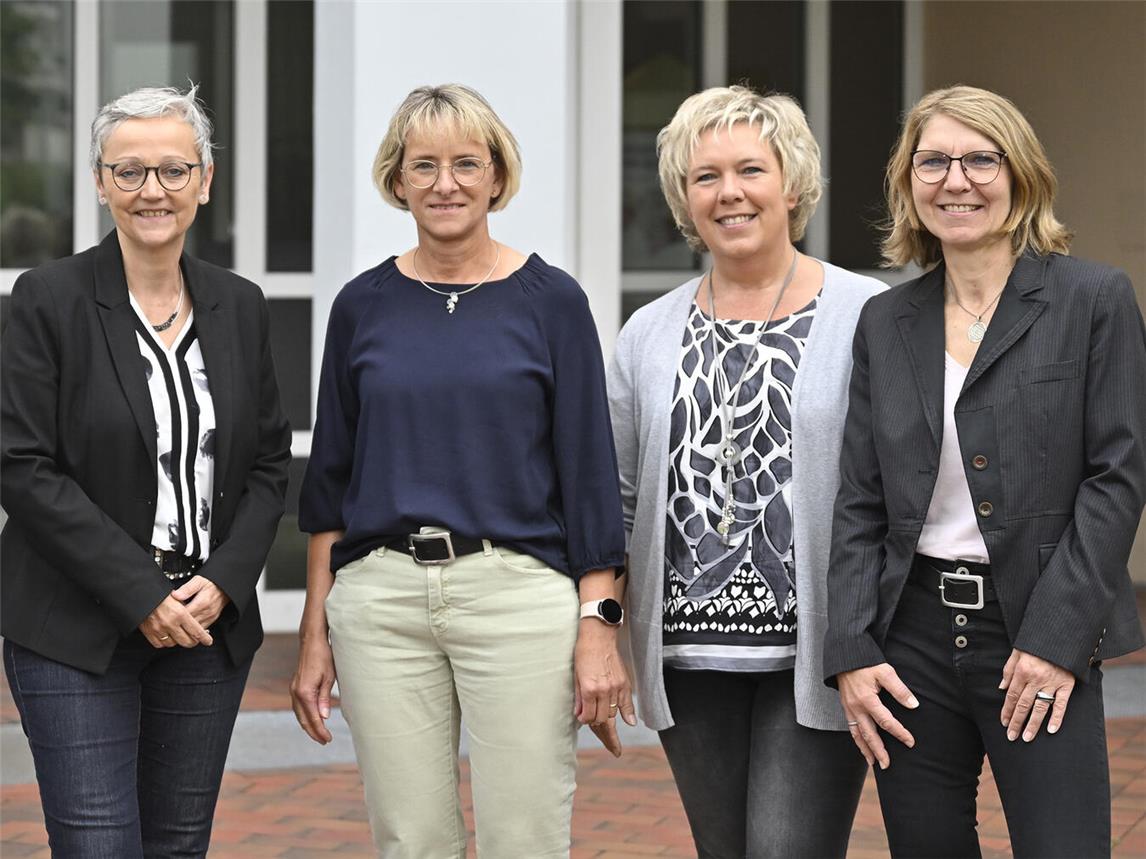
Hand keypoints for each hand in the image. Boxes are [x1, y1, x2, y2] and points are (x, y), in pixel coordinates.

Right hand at [139, 594, 213, 648]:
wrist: (141, 593)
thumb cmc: (160, 592)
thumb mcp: (178, 597)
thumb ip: (186, 609)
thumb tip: (194, 619)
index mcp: (180, 614)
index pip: (196, 631)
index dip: (204, 638)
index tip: (208, 641)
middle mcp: (170, 623)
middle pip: (186, 641)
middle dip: (193, 642)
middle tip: (195, 640)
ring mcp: (159, 629)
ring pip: (173, 644)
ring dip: (178, 641)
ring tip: (181, 636)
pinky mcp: (149, 632)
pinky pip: (159, 644)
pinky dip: (164, 642)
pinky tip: (168, 637)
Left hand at [171, 575, 229, 628]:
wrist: (225, 587)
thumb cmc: (211, 583)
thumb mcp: (198, 581)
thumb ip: (187, 588)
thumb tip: (175, 595)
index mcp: (202, 602)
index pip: (185, 614)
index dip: (174, 615)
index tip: (167, 614)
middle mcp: (206, 612)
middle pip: (189, 624)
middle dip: (177, 625)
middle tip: (168, 623)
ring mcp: (209, 617)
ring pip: (194, 630)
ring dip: (184, 630)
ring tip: (174, 628)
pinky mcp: (211, 620)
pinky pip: (200, 630)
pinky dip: (192, 631)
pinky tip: (185, 628)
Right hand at [290, 634, 336, 743]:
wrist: (312, 641)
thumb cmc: (324, 656)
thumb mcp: (329, 678)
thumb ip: (325, 698)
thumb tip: (324, 717)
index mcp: (305, 693)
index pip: (313, 718)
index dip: (320, 731)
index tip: (328, 739)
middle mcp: (296, 693)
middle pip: (304, 720)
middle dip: (314, 732)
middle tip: (325, 741)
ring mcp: (293, 690)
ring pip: (299, 715)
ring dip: (308, 726)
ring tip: (319, 734)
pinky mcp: (295, 687)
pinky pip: (298, 707)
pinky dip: (304, 716)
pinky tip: (312, 719)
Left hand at [573, 619, 635, 756]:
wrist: (598, 636)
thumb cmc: (583, 653)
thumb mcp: (575, 676)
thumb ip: (579, 698)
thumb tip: (579, 714)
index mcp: (589, 689)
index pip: (588, 718)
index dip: (584, 721)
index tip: (582, 720)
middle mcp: (604, 691)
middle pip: (602, 720)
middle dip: (599, 729)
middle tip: (604, 739)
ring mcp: (616, 687)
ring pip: (613, 714)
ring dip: (610, 724)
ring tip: (611, 738)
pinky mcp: (624, 683)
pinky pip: (627, 703)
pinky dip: (628, 714)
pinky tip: (629, 723)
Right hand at [837, 662, 918, 768]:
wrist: (844, 656)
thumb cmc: (866, 662)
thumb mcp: (885, 672)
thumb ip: (899, 690)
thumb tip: (914, 705)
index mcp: (867, 700)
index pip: (886, 722)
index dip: (899, 733)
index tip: (910, 742)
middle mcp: (856, 708)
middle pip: (869, 734)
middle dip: (879, 751)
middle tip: (887, 765)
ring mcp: (849, 709)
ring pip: (857, 735)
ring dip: (866, 750)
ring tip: (874, 763)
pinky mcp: (846, 708)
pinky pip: (851, 728)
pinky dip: (857, 740)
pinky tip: (863, 746)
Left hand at [1000, 648, 1074, 741]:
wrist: (1060, 634)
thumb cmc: (1036, 644)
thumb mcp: (1017, 652)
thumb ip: (1008, 670)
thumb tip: (1001, 688)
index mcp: (1022, 671)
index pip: (1011, 696)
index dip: (1006, 710)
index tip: (1004, 723)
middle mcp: (1035, 679)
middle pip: (1023, 705)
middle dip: (1016, 722)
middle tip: (1011, 736)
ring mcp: (1052, 683)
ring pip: (1040, 708)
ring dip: (1032, 724)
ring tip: (1026, 737)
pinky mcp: (1066, 685)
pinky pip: (1061, 704)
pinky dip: (1057, 718)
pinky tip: (1051, 729)